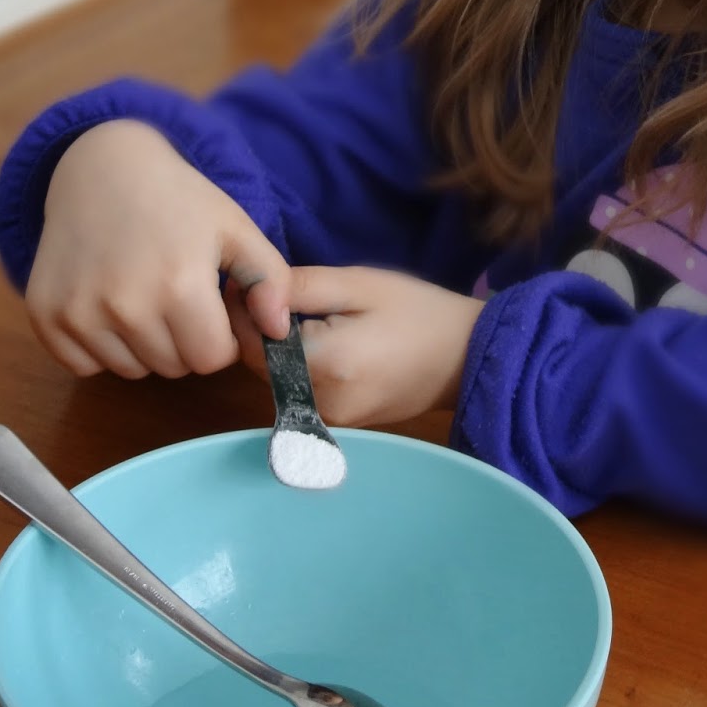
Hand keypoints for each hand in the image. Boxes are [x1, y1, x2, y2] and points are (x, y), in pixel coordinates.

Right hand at [27, 120, 290, 379]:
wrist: (101, 167)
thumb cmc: (178, 200)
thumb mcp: (236, 228)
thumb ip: (270, 281)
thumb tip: (280, 333)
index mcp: (179, 285)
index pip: (210, 359)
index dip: (218, 337)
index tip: (210, 306)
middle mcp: (124, 305)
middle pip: (172, 368)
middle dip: (183, 341)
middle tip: (176, 295)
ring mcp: (79, 312)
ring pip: (131, 370)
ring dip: (144, 345)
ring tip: (143, 294)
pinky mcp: (45, 315)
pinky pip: (84, 365)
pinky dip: (99, 346)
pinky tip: (107, 302)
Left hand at [227, 265, 482, 425]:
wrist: (467, 356)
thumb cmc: (417, 311)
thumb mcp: (358, 283)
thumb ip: (299, 287)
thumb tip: (246, 291)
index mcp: (325, 365)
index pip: (253, 346)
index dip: (239, 314)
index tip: (241, 283)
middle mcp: (320, 403)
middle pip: (261, 368)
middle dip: (256, 331)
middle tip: (266, 293)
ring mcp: (330, 420)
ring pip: (277, 382)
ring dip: (275, 350)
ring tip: (291, 313)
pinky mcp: (340, 424)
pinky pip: (299, 392)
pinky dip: (296, 366)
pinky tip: (315, 340)